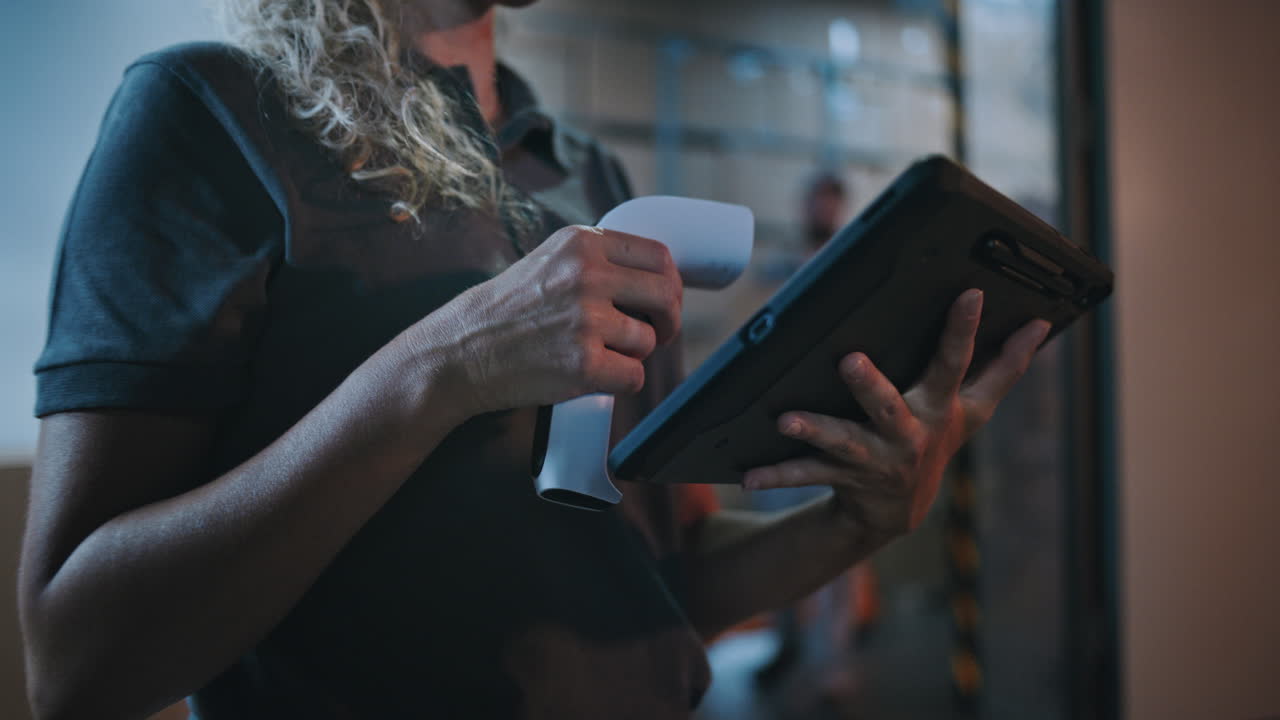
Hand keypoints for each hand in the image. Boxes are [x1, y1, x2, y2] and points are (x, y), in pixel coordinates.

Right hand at [426, 225, 682, 415]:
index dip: (669, 283)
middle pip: (666, 294)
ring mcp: (586, 319)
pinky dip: (619, 383)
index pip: (658, 256)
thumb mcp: (548, 260)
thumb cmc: (505, 311)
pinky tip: (592, 376)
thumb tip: (655, 276)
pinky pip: (634, 376)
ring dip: (632, 354)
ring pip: (649, 341)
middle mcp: (587, 275)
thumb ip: (596, 260)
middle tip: (657, 333)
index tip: (661, 301)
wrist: (460, 352)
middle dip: (668, 320)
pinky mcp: (583, 363)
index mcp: (582, 243)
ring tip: (597, 353)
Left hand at [741, 289, 1050, 545]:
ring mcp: (875, 460)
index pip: (959, 364)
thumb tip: (1043, 324)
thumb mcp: (974, 409)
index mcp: (942, 409)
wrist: (898, 511)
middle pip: (891, 406)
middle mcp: (910, 434)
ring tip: (786, 420)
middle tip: (849, 360)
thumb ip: (1005, 368)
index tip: (972, 293)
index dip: (967, 330)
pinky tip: (749, 475)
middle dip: (871, 386)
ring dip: (815, 431)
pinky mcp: (843, 478)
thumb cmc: (935, 438)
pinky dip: (778, 474)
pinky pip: (807, 476)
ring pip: (843, 443)